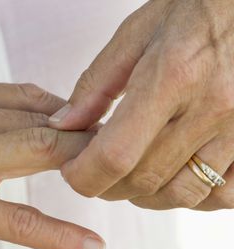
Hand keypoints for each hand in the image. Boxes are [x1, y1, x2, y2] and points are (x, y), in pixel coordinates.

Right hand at [0, 72, 104, 248]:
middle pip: (39, 121)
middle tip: (118, 150)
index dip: (68, 112)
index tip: (93, 126)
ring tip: (116, 183)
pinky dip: (56, 233)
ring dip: (83, 170)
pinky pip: (16, 217)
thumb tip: (35, 120)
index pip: (27, 95)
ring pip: (36, 155)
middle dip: (85, 137)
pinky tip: (85, 244)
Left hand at [49, 0, 233, 209]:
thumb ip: (96, 85)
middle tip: (93, 173)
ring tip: (128, 177)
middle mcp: (211, 107)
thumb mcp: (135, 35)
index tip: (72, 173)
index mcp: (172, 76)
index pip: (116, 154)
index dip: (85, 175)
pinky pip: (224, 194)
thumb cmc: (194, 10)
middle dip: (107, 186)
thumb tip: (65, 124)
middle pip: (144, 179)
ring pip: (182, 194)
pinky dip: (191, 197)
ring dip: (144, 196)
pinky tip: (173, 178)